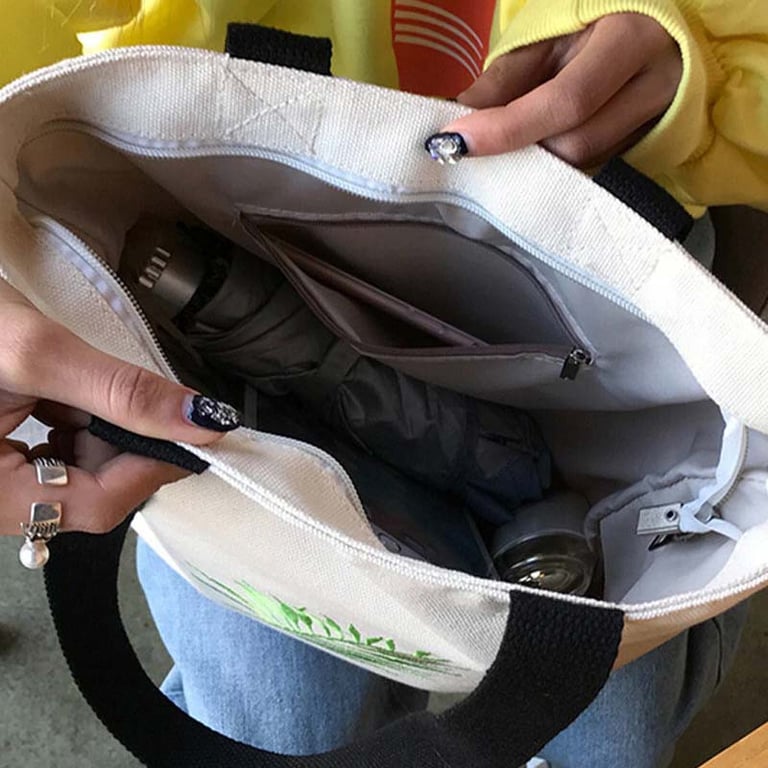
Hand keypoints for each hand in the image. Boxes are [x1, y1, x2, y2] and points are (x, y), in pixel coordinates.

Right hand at [0, 278, 235, 535]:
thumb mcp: (38, 352)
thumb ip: (123, 392)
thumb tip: (201, 422)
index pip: (90, 506)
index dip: (149, 469)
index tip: (192, 435)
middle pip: (84, 495)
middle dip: (123, 448)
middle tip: (144, 403)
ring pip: (71, 478)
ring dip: (101, 436)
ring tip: (84, 389)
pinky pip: (47, 459)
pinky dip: (75, 429)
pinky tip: (66, 397)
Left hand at [441, 13, 681, 167]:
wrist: (654, 27)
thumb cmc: (593, 21)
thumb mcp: (547, 35)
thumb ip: (504, 80)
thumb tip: (456, 122)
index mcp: (630, 39)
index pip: (566, 100)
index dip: (507, 128)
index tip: (456, 140)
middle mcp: (654, 85)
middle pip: (575, 145)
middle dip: (518, 152)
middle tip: (473, 147)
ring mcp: (657, 122)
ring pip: (583, 166)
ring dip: (535, 164)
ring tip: (505, 145)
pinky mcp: (649, 147)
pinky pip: (593, 170)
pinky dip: (556, 167)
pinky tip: (536, 150)